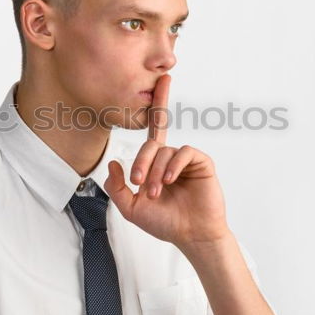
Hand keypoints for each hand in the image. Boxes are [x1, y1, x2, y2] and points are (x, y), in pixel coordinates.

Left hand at [103, 74, 229, 248]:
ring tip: (156, 193)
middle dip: (141, 163)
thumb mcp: (131, 208)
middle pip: (151, 145)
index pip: (154, 129)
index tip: (163, 79)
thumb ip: (117, 186)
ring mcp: (186, 159)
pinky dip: (173, 165)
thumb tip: (113, 161)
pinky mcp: (201, 162)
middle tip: (139, 185)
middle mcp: (170, 157)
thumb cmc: (164, 223)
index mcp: (155, 163)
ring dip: (155, 173)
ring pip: (164, 152)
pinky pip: (184, 152)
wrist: (191, 235)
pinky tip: (170, 181)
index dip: (159, 103)